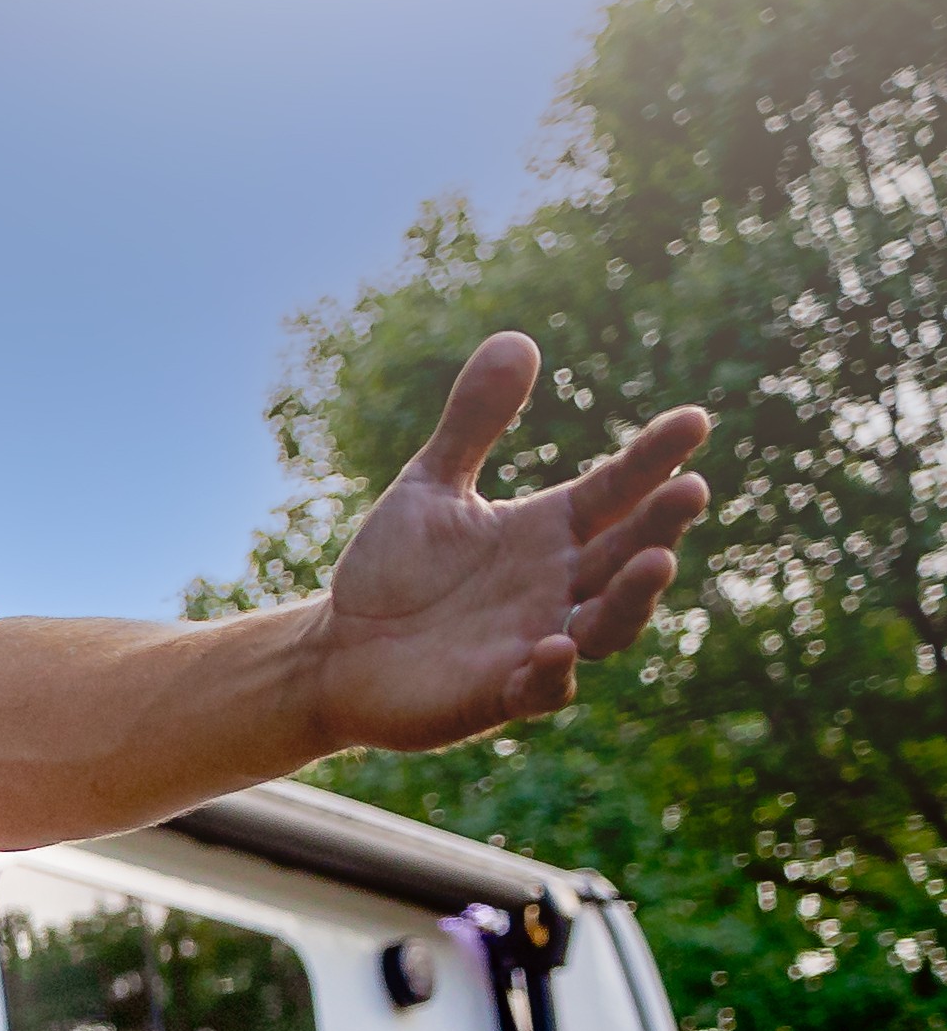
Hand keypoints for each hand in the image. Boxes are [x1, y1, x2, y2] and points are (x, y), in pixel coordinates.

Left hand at [313, 335, 707, 751]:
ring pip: (607, 625)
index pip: (616, 489)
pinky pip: (540, 688)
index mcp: (551, 531)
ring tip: (656, 563)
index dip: (654, 458)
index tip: (693, 419)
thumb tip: (517, 337)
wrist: (337, 651)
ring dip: (633, 598)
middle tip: (690, 490)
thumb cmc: (393, 572)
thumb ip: (474, 422)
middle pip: (627, 554)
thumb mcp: (430, 486)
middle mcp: (559, 585)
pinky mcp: (499, 693)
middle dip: (660, 526)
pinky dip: (551, 671)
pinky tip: (554, 645)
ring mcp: (536, 641)